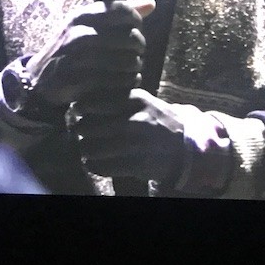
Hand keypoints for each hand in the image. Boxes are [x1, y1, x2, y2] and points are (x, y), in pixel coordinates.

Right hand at [25, 0, 154, 107]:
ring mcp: (76, 58)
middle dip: (139, 47)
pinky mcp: (78, 80)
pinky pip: (115, 81)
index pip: (123, 11)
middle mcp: (78, 33)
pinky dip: (126, 82)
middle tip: (137, 53)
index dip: (137, 20)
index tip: (136, 29)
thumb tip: (151, 3)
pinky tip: (128, 81)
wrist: (40, 79)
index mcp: (82, 16)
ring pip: (125, 61)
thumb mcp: (89, 26)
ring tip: (134, 68)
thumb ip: (120, 15)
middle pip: (129, 38)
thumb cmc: (72, 48)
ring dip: (135, 67)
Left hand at [74, 88, 215, 184]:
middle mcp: (135, 120)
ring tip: (86, 148)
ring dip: (86, 149)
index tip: (78, 109)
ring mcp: (135, 144)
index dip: (83, 106)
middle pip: (91, 126)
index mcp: (137, 100)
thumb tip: (85, 101)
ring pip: (94, 148)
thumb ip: (120, 98)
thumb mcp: (145, 102)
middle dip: (82, 129)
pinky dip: (94, 165)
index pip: (98, 101)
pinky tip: (94, 162)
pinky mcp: (136, 165)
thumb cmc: (158, 121)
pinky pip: (103, 166)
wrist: (186, 147)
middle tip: (81, 130)